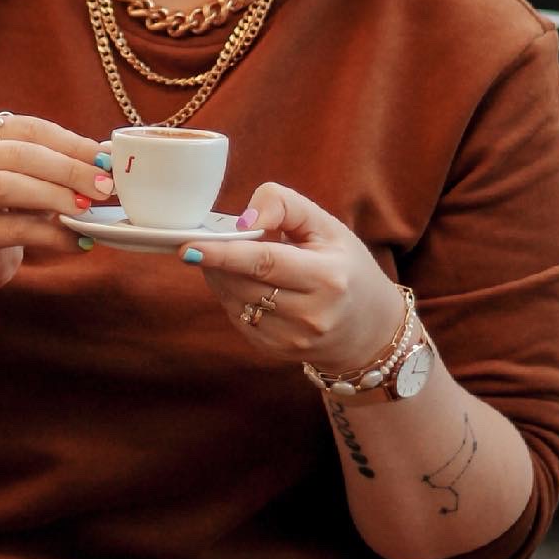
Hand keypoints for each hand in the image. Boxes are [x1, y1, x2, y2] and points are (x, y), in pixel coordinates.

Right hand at [0, 112, 113, 295]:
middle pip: (20, 155)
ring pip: (8, 186)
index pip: (31, 129)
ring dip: (55, 196)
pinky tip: (78, 242)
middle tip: (104, 186)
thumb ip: (64, 163)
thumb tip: (109, 154)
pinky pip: (14, 230)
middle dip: (68, 169)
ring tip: (86, 209)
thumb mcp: (33, 178)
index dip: (72, 143)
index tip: (106, 159)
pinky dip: (52, 235)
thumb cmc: (9, 208)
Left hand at [185, 182, 404, 368]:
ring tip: (226, 259)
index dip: (224, 254)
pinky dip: (232, 297)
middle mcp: (312, 315)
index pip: (265, 262)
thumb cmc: (345, 267)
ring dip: (220, 277)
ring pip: (236, 303)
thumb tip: (245, 219)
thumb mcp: (327, 226)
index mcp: (327, 277)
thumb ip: (285, 206)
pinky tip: (243, 283)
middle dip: (216, 261)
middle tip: (204, 242)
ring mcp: (294, 339)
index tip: (189, 246)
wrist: (368, 329)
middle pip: (244, 283)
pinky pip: (239, 319)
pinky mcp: (278, 352)